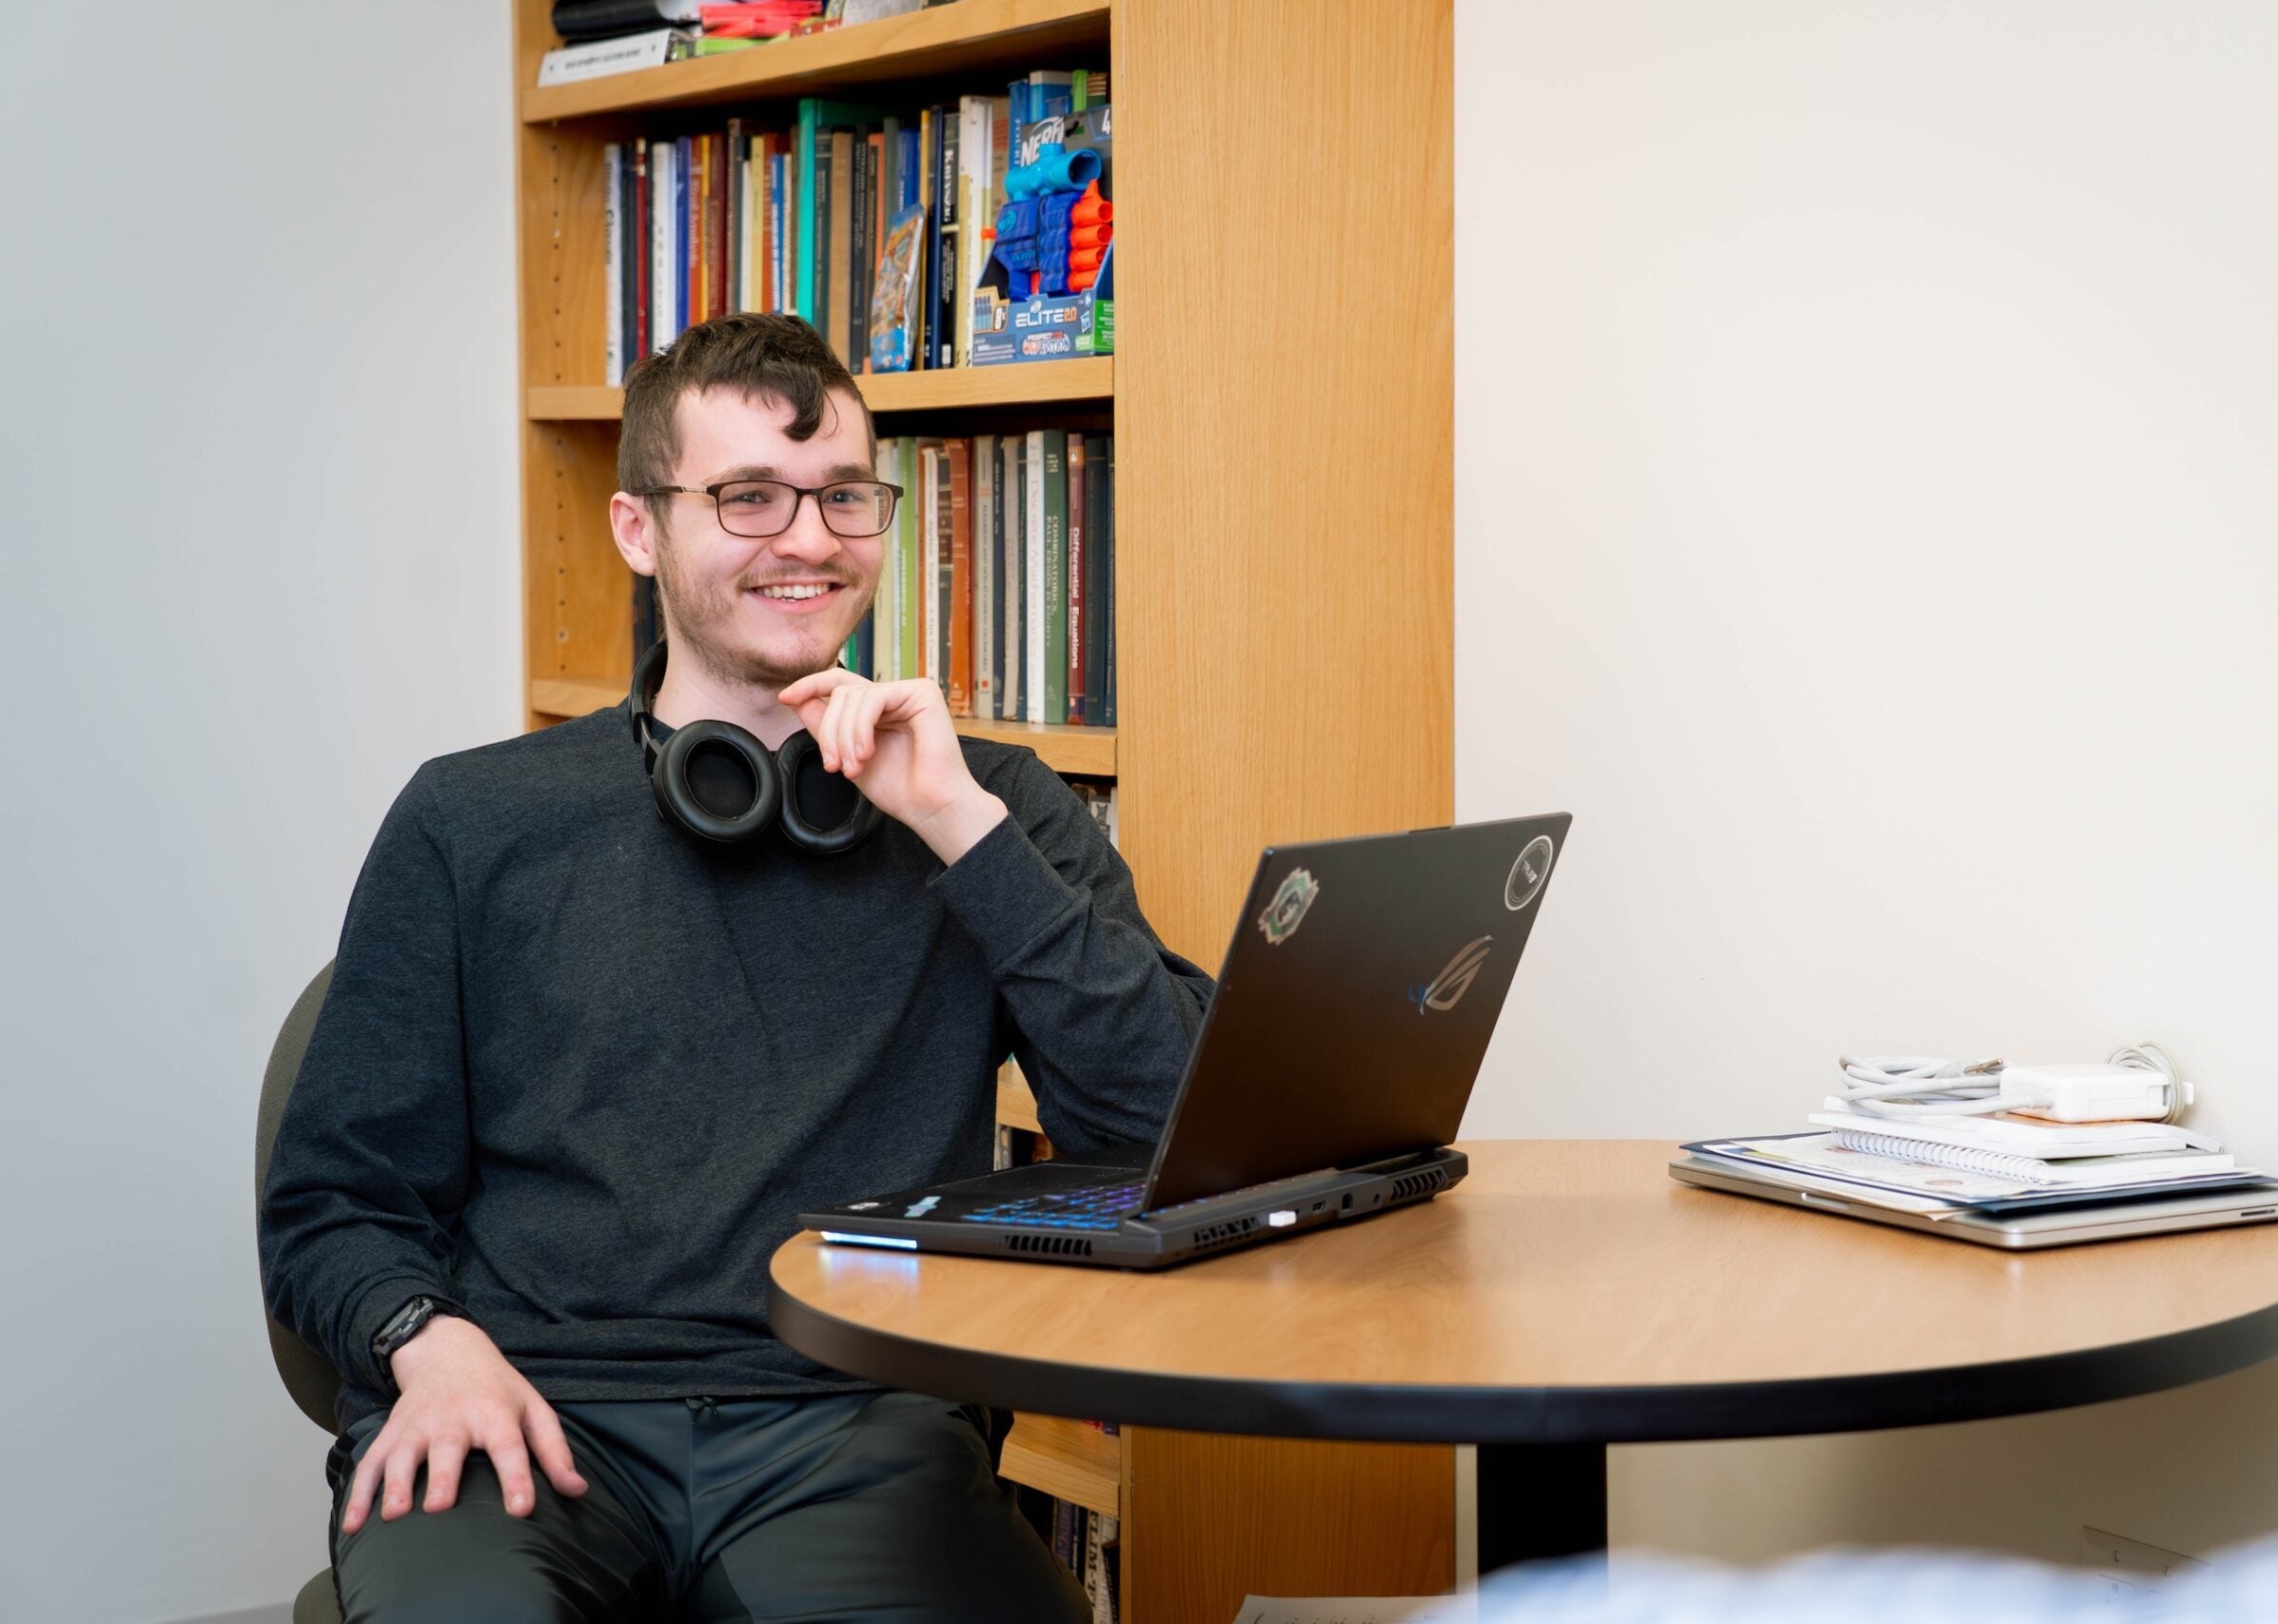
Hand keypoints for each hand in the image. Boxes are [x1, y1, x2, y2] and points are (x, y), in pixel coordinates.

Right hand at [340, 1316, 586, 1533]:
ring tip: (394, 1517)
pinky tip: (353, 1525)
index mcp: (494, 1413)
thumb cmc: (497, 1389)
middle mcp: (453, 1419)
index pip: (509, 1447)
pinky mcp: (391, 1434)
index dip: (516, 1478)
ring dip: (395, 1485)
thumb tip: (577, 1490)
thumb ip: (554, 1451)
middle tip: (438, 1507)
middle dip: (441, 1477)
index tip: (521, 1509)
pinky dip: (358, 1494)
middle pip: (446, 1449)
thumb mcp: (533, 1410)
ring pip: (401, 1456)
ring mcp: (416, 1426)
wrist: (447, 1349)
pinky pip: (369, 1464)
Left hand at [777, 668, 1006, 862]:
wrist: (930, 807)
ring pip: (852, 696)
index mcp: (878, 709)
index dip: (810, 685)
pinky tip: (866, 753)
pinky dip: (861, 728)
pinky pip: (873, 698)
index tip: (785, 697)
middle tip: (834, 766)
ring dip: (844, 737)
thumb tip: (795, 697)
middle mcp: (894, 696)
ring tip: (853, 768)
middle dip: (830, 731)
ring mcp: (909, 692)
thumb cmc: (898, 788)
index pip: (839, 684)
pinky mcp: (923, 693)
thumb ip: (824, 726)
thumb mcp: (846, 755)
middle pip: (841, 692)